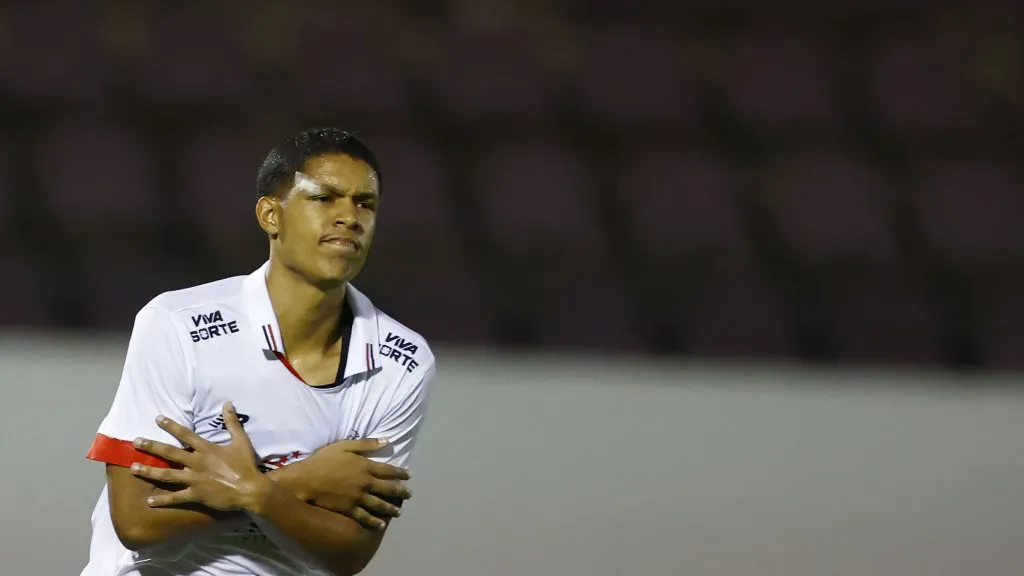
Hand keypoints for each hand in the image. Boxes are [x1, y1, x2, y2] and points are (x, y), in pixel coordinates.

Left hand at [130, 401, 269, 511]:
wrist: (250, 490)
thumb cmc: (246, 465)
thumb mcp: (241, 441)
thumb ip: (232, 422)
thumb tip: (227, 403)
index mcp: (206, 449)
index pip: (185, 434)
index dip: (171, 426)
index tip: (157, 419)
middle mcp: (196, 463)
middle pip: (170, 452)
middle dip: (151, 446)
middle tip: (135, 442)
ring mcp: (194, 479)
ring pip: (167, 475)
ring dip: (149, 471)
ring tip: (133, 469)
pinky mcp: (196, 495)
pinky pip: (176, 497)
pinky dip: (162, 500)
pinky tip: (149, 501)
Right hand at [289, 438, 412, 529]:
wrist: (307, 480)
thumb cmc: (324, 460)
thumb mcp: (345, 446)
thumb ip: (366, 444)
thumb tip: (386, 441)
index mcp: (366, 466)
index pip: (389, 470)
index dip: (400, 473)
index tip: (408, 476)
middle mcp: (366, 483)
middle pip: (388, 488)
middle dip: (401, 492)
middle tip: (409, 494)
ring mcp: (358, 497)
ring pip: (380, 504)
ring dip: (391, 508)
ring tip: (399, 511)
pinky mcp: (350, 509)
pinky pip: (366, 517)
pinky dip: (375, 521)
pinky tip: (382, 524)